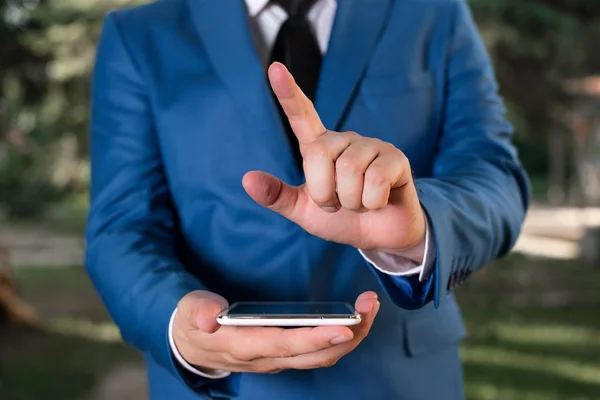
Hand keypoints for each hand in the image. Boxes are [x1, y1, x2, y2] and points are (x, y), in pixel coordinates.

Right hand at [172, 290, 379, 373]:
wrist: (192, 346)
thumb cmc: (194, 324)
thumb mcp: (188, 312)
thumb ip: (198, 311)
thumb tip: (210, 316)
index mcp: (242, 346)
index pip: (284, 345)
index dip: (315, 339)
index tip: (344, 328)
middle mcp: (265, 359)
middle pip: (314, 355)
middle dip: (348, 335)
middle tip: (369, 307)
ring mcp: (277, 360)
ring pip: (321, 357)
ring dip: (351, 336)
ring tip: (369, 308)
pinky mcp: (284, 355)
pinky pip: (318, 353)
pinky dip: (341, 338)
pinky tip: (354, 319)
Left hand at [242, 63, 425, 257]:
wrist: (379, 237)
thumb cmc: (341, 219)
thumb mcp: (304, 212)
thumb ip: (277, 197)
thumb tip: (247, 179)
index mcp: (320, 148)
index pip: (302, 116)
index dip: (288, 93)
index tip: (274, 68)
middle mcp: (345, 140)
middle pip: (319, 154)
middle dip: (324, 192)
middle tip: (336, 204)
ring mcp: (372, 146)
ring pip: (349, 170)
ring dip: (350, 201)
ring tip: (359, 203)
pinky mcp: (396, 158)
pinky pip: (375, 180)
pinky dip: (371, 202)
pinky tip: (378, 202)